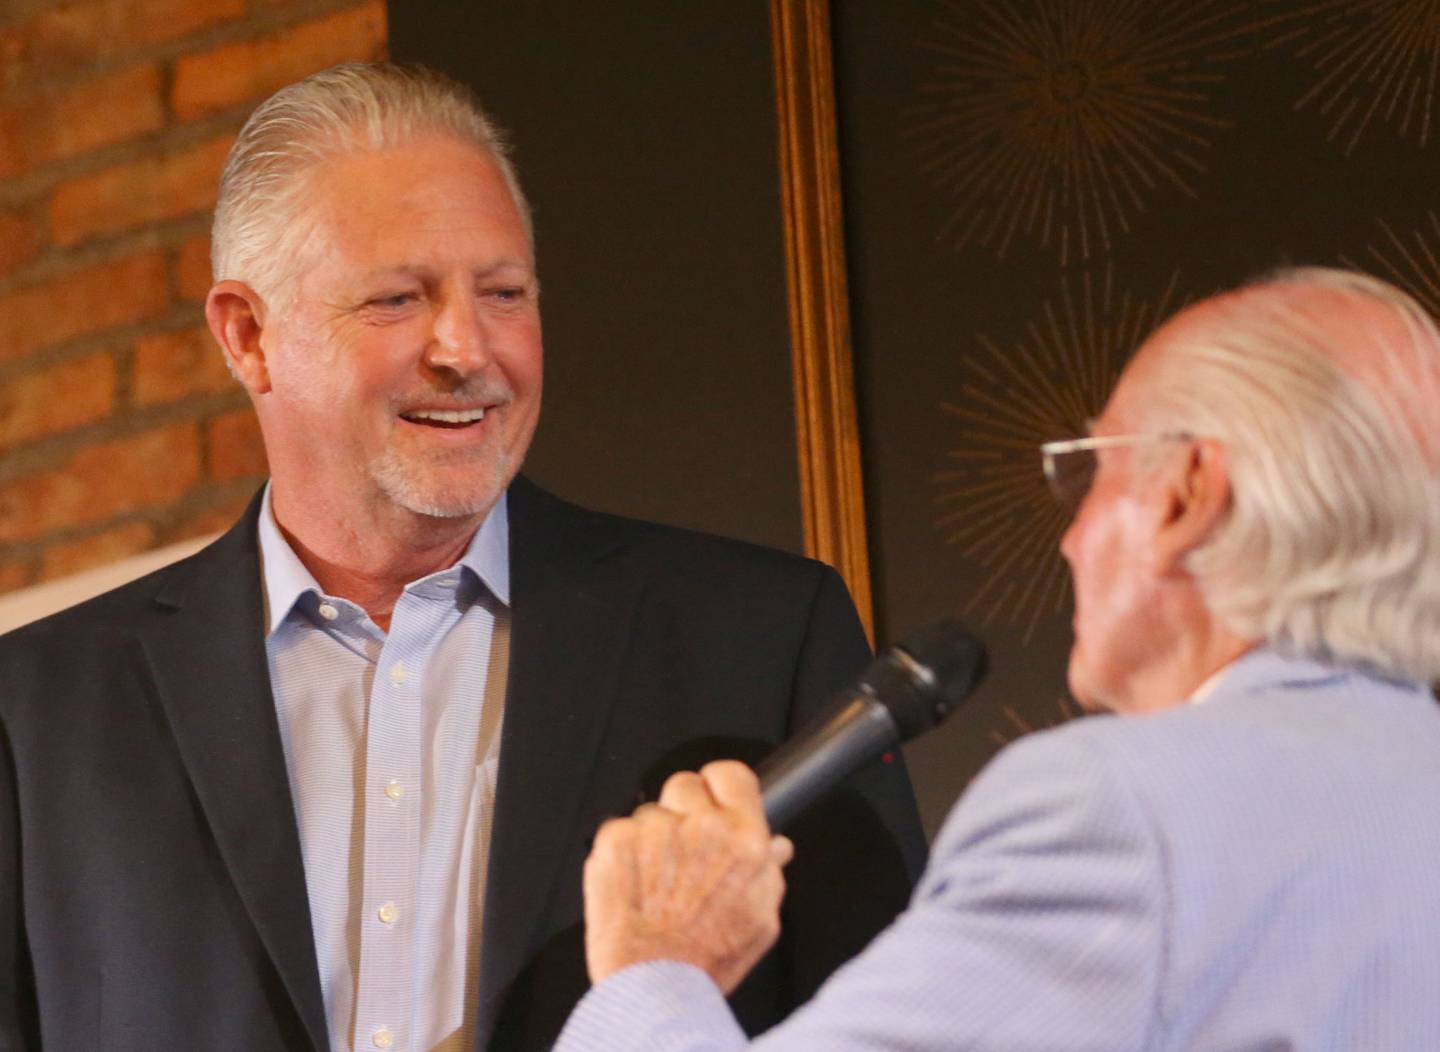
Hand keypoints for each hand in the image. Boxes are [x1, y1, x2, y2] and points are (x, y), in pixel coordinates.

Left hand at [583, 760, 794, 993]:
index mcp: (744, 839)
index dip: (720, 786)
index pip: (732, 775)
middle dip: (684, 811)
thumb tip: (776, 847)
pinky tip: (632, 885)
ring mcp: (655, 829)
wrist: (653, 985)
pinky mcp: (616, 840)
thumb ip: (769, 874)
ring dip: (652, 836)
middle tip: (681, 852)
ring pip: (651, 811)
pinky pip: (619, 828)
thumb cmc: (705, 960)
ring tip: (656, 882)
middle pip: (686, 785)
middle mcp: (701, 826)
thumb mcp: (761, 921)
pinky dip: (622, 852)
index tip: (713, 799)